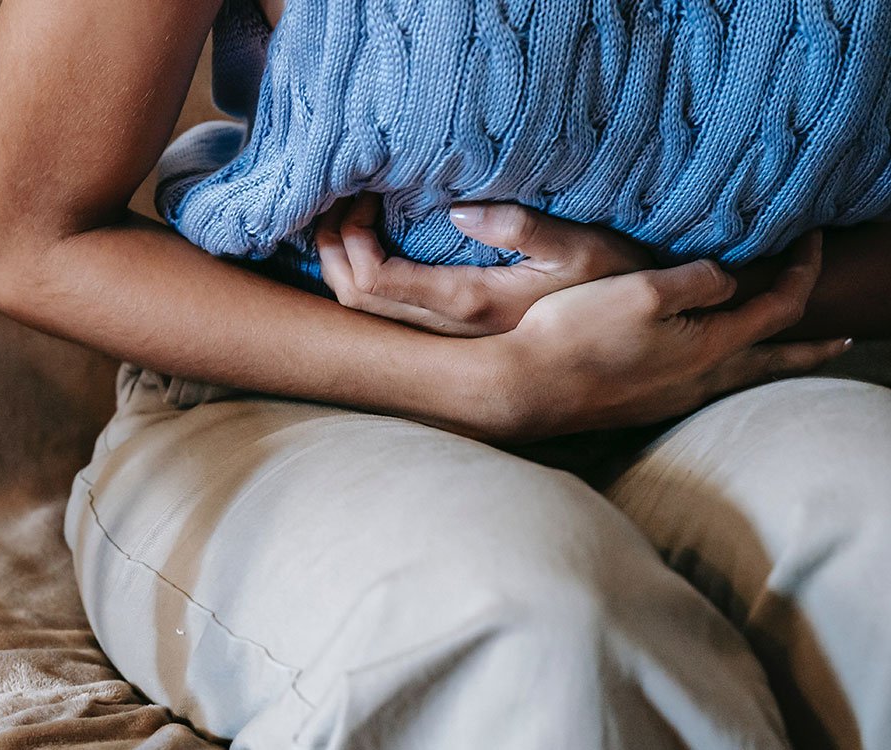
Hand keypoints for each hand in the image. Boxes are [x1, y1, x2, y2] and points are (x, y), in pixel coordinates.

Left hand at [316, 194, 649, 336]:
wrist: (635, 338)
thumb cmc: (615, 283)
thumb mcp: (583, 248)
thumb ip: (525, 228)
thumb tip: (458, 211)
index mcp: (469, 304)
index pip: (375, 282)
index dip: (350, 240)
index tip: (362, 195)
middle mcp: (448, 330)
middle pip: (354, 300)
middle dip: (332, 248)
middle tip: (339, 198)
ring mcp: (447, 336)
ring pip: (364, 313)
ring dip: (341, 264)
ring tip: (346, 216)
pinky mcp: (452, 333)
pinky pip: (384, 312)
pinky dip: (361, 276)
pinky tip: (369, 244)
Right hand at [493, 232, 850, 439]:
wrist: (525, 388)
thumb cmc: (578, 335)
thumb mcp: (643, 289)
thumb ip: (697, 279)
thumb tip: (726, 279)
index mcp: (710, 347)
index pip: (780, 307)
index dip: (803, 270)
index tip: (811, 239)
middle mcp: (700, 380)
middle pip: (774, 363)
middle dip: (811, 348)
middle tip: (844, 341)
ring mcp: (670, 398)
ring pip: (739, 378)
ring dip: (771, 362)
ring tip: (782, 355)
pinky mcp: (641, 405)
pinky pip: (703, 386)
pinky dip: (727, 371)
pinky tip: (708, 367)